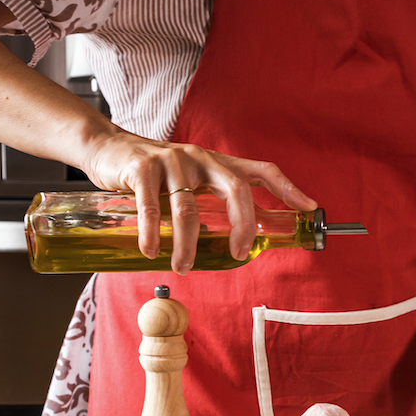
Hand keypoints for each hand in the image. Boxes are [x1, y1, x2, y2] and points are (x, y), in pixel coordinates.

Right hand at [81, 130, 315, 273]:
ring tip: (183, 267)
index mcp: (218, 162)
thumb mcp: (191, 179)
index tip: (309, 207)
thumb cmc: (154, 172)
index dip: (288, 188)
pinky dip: (153, 234)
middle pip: (236, 190)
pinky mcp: (141, 169)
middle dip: (243, 226)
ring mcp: (171, 161)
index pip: (262, 170)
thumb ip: (211, 200)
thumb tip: (233, 239)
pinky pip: (153, 208)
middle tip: (237, 254)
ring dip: (187, 245)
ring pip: (189, 209)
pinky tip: (152, 251)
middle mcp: (200, 157)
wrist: (106, 148)